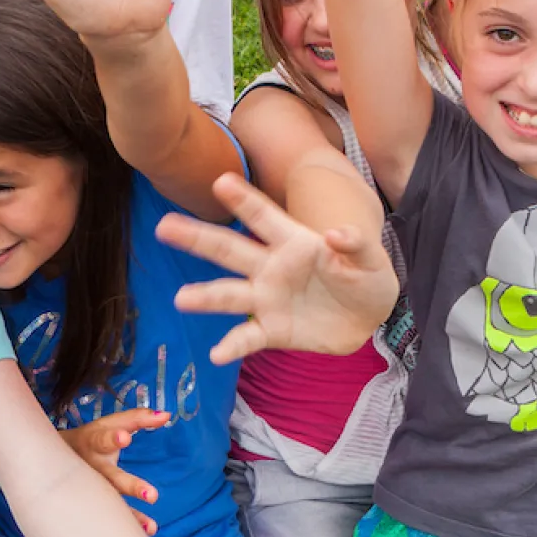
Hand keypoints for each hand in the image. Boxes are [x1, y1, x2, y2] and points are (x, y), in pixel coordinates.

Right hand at [60, 411, 167, 533]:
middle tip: (153, 495)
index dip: (113, 438)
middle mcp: (90, 468)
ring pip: (110, 502)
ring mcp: (91, 489)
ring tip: (152, 526)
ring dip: (131, 515)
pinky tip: (149, 529)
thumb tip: (166, 415)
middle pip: (109, 477)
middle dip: (129, 485)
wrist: (48, 460)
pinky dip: (131, 523)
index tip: (126, 437)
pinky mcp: (96, 504)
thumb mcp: (108, 424)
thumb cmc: (90, 438)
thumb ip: (137, 419)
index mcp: (91, 442)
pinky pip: (113, 515)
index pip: (103, 439)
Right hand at [157, 173, 398, 363]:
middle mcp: (270, 267)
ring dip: (205, 296)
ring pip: (228, 293)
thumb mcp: (372, 260)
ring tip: (181, 299)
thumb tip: (335, 234)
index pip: (264, 217)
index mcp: (293, 242)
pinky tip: (217, 354)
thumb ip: (356, 245)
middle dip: (197, 237)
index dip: (243, 200)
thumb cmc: (365, 279)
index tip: (221, 181)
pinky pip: (248, 337)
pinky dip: (233, 346)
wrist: (366, 319)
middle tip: (164, 226)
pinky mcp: (272, 330)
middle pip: (228, 249)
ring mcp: (267, 298)